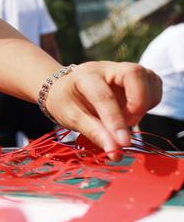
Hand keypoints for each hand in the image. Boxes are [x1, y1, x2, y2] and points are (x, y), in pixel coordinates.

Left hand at [44, 61, 161, 158]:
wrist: (66, 88)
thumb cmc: (67, 102)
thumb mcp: (71, 118)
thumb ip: (94, 133)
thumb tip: (116, 153)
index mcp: (85, 76)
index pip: (104, 96)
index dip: (115, 121)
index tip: (123, 143)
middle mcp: (107, 68)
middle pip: (134, 73)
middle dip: (139, 102)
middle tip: (128, 121)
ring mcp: (124, 70)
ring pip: (149, 78)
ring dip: (146, 103)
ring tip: (128, 116)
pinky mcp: (138, 76)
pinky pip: (154, 85)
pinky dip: (150, 102)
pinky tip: (134, 110)